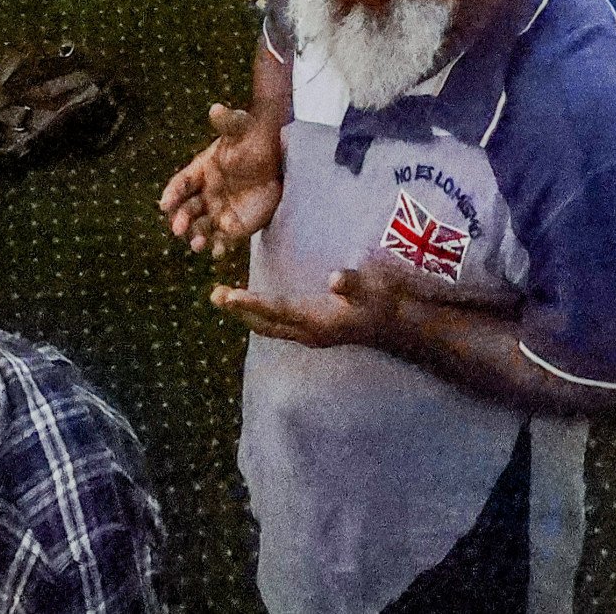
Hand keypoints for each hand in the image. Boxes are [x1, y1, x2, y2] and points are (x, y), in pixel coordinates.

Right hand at [161, 99, 284, 255]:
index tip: (164, 204)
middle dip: (180, 219)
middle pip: (186, 209)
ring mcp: (218, 210)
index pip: (180, 184)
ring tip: (196, 245)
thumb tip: (216, 108)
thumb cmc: (254, 137)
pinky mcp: (235, 224)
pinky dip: (218, 246)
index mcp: (200, 171)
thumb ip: (228, 121)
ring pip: (200, 227)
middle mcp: (205, 193)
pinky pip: (223, 238)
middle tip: (177, 228)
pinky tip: (217, 252)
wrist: (277, 155)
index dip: (172, 194)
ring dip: (196, 236)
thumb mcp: (241, 126)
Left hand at [211, 262, 410, 350]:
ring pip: (272, 327)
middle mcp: (311, 333)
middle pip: (267, 323)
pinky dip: (263, 317)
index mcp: (320, 321)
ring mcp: (313, 335)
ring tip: (226, 300)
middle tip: (214, 295)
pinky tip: (257, 309)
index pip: (277, 310)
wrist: (401, 326)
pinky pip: (281, 327)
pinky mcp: (317, 332)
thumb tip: (335, 278)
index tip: (227, 296)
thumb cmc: (387, 302)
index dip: (251, 303)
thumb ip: (353, 283)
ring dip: (247, 315)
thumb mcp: (374, 288)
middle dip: (240, 310)